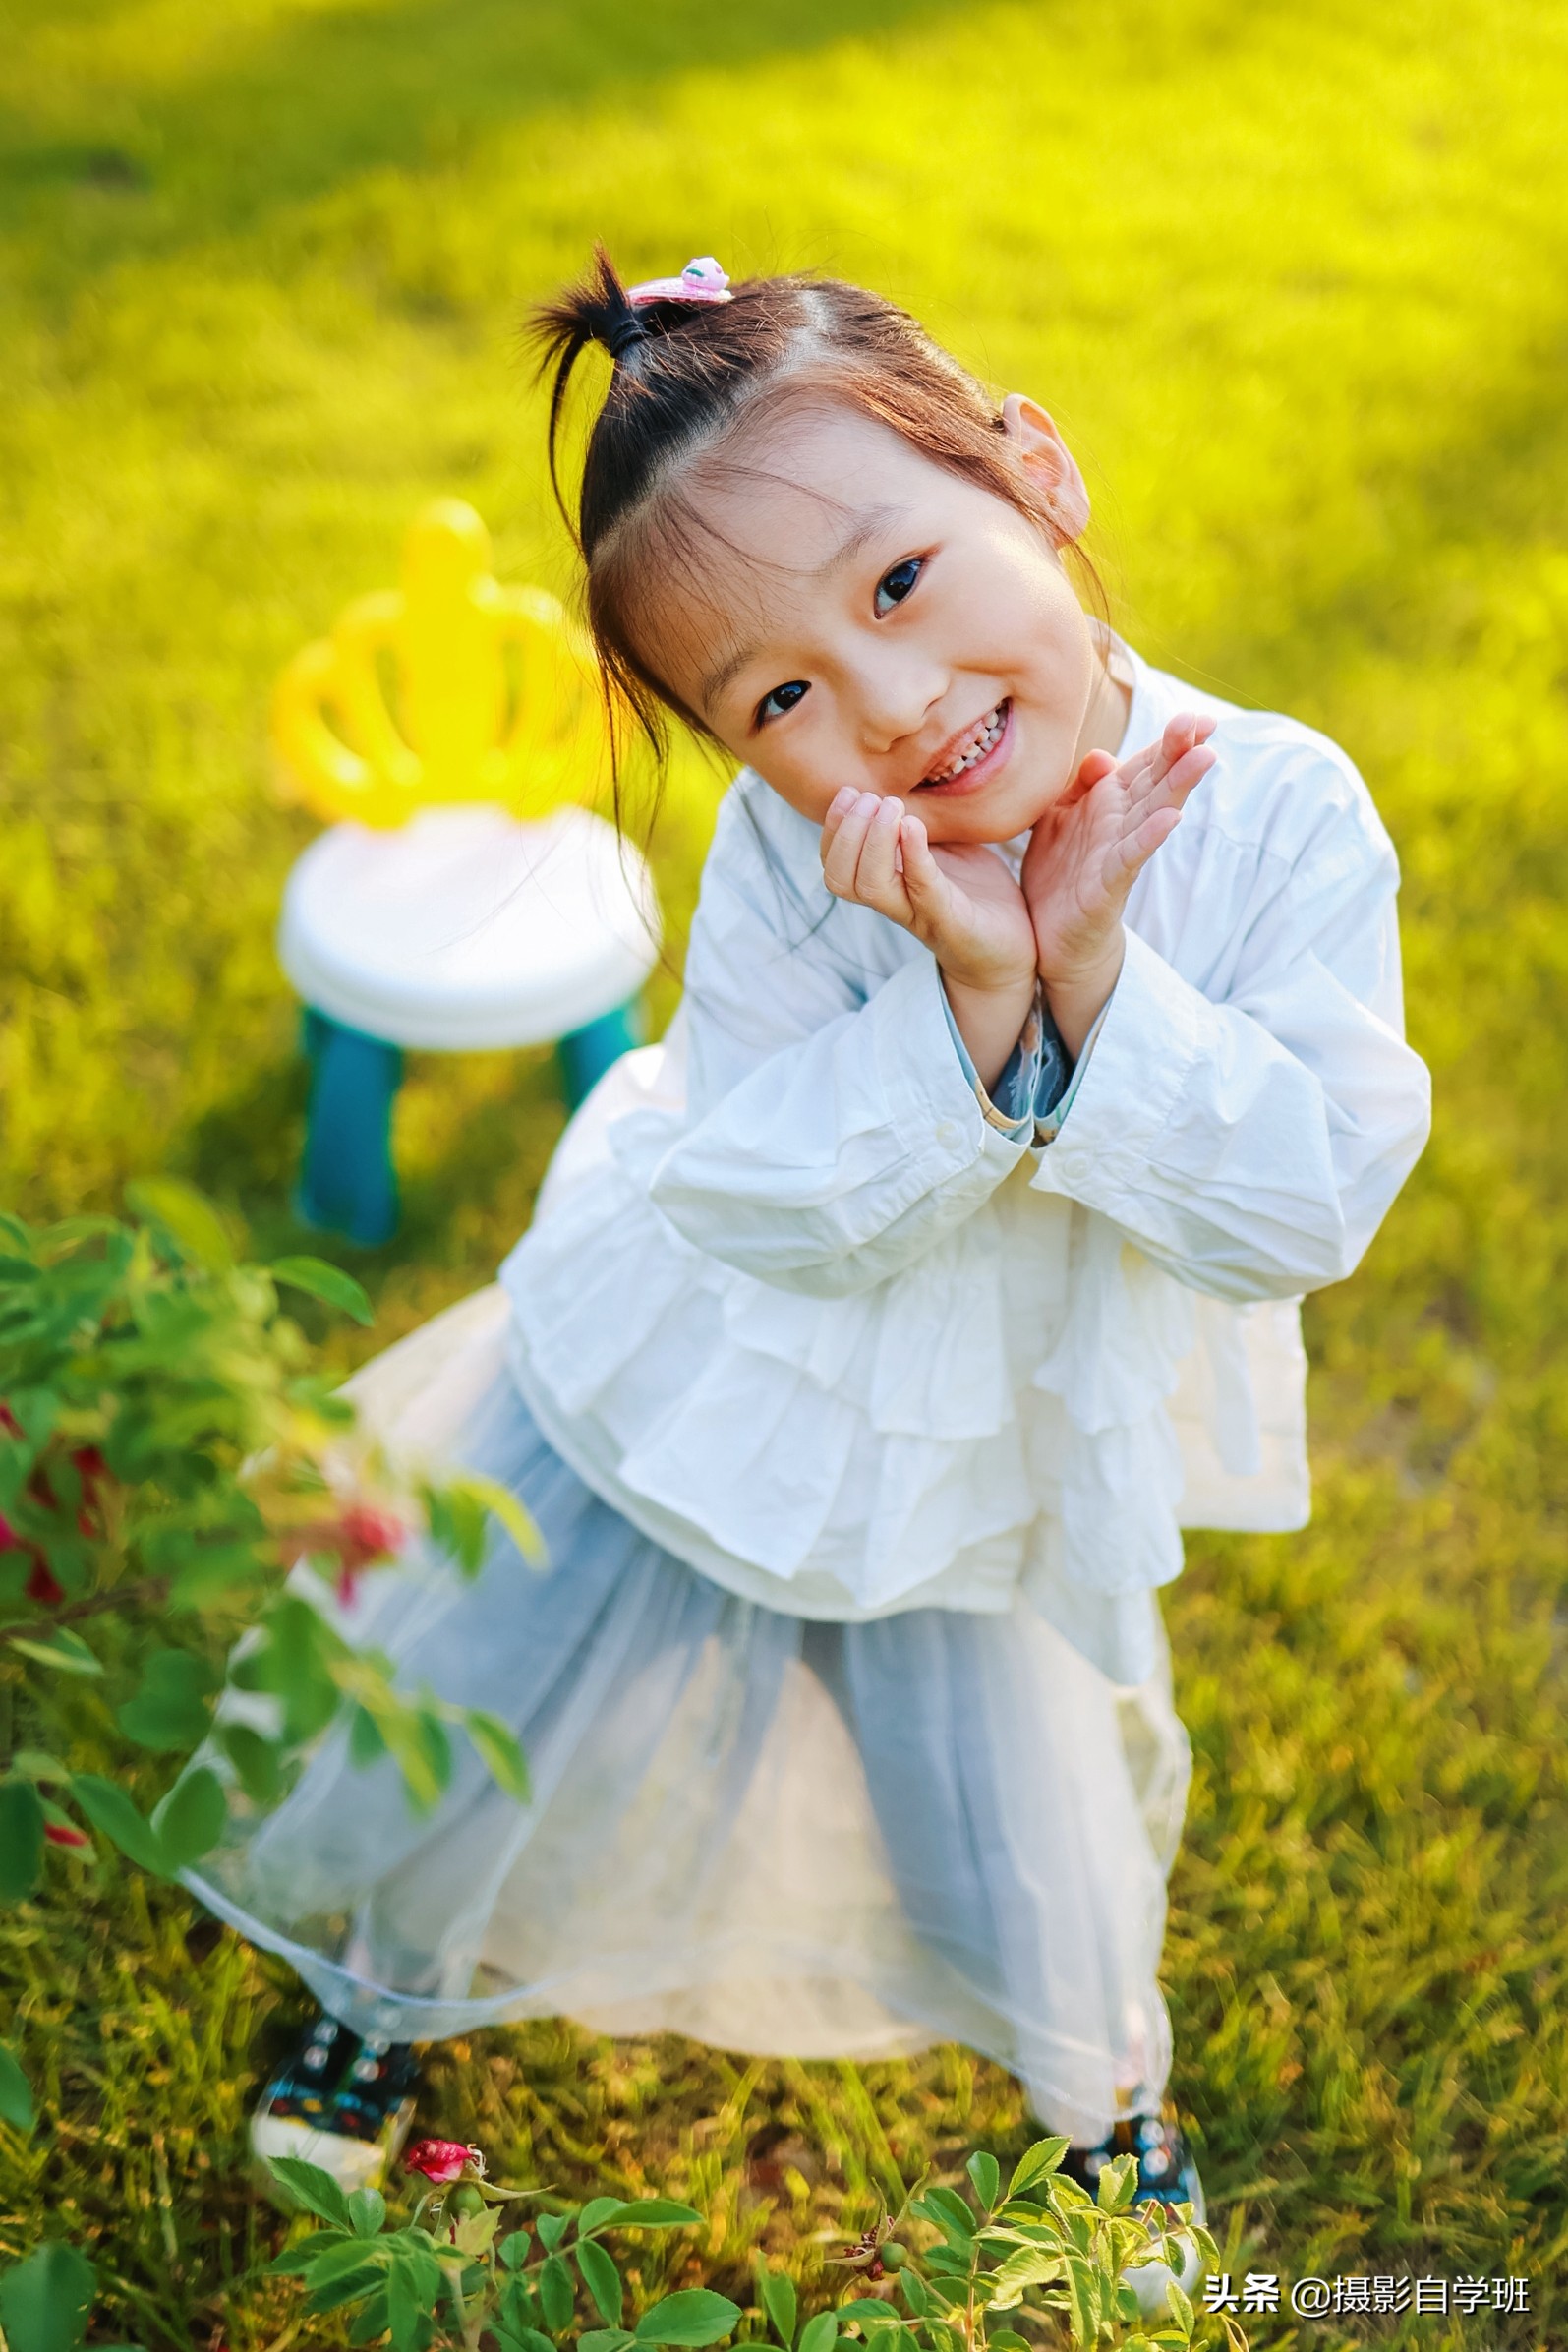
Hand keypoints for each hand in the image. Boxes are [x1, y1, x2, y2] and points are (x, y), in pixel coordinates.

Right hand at [821, 788, 1036, 1090]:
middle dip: (847, 832)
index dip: (832, 829)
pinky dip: (914, 855)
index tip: (847, 792)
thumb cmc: (978, 895)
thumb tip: (912, 773)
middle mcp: (897, 903)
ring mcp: (922, 914)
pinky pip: (924, 890)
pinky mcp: (953, 922)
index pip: (835, 864)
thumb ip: (925, 821)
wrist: (1014, 948)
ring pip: (872, 887)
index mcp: (889, 884)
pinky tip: (913, 825)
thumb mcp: (949, 848)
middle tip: (870, 798)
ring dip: (873, 841)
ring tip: (891, 807)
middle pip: (842, 879)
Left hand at [1021, 713, 1216, 1054]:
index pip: (1147, 764)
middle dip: (1180, 751)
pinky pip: (1131, 857)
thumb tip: (1102, 757)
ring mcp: (1119, 854)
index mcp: (1111, 803)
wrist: (1051, 937)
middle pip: (1158, 781)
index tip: (1195, 716)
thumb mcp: (1061, 818)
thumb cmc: (1061, 874)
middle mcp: (1122, 824)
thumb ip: (1078, 784)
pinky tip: (1171, 820)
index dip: (1170, 740)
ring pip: (1154, 813)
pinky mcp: (1108, 885)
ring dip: (1179, 786)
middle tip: (1204, 721)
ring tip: (1204, 758)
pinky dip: (1150, 837)